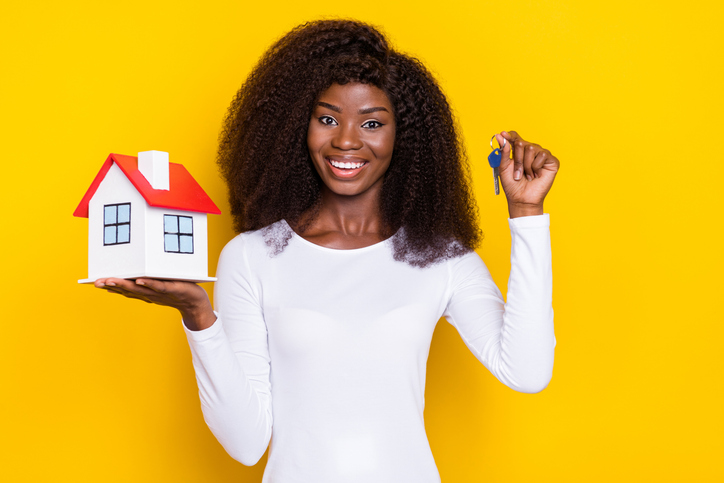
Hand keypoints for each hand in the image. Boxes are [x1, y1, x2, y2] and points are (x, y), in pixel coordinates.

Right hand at [94, 278, 215, 330]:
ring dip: (125, 284)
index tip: (94, 283)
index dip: (109, 286)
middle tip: (97, 282)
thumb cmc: (175, 291)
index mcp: (145, 292)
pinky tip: (140, 280)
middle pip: (128, 289)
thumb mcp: (156, 288)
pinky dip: (150, 283)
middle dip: (112, 285)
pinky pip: (160, 286)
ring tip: (111, 280)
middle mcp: (150, 294)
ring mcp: (160, 292)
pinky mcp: (172, 289)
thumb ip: (140, 285)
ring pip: (140, 288)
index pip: (124, 290)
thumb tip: (121, 281)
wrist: (195, 302)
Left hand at [494, 131, 559, 217]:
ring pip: (532, 148)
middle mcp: (531, 151)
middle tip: (518, 173)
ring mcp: (541, 155)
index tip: (504, 135)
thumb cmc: (512, 184)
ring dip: (526, 165)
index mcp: (518, 151)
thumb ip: (503, 151)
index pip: (515, 137)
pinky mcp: (551, 161)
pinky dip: (536, 167)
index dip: (510, 135)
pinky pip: (542, 155)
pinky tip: (537, 175)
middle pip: (521, 143)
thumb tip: (500, 135)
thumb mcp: (504, 167)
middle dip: (517, 159)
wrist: (521, 199)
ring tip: (527, 175)